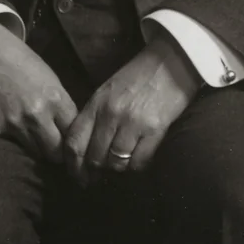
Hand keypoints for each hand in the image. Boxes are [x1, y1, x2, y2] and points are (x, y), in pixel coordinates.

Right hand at [0, 20, 77, 162]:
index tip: (71, 138)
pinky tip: (14, 124)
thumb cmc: (16, 56)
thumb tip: (66, 127)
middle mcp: (36, 115)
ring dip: (38, 147)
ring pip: (35, 153)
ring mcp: (14, 124)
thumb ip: (58, 104)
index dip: (74, 138)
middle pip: (56, 153)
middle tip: (56, 146)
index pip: (74, 133)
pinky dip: (17, 138)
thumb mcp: (46, 75)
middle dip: (58, 152)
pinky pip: (13, 142)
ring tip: (36, 137)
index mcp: (54, 98)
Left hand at [64, 32, 199, 182]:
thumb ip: (95, 115)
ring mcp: (133, 122)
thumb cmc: (137, 76)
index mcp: (96, 103)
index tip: (76, 175)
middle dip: (92, 174)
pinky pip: (140, 161)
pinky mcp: (155, 129)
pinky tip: (136, 163)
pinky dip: (136, 167)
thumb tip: (85, 146)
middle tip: (94, 182)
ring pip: (116, 162)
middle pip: (94, 156)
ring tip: (116, 172)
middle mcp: (111, 114)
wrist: (170, 61)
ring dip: (115, 171)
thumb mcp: (107, 90)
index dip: (73, 164)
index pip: (75, 141)